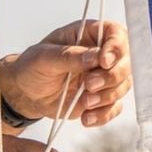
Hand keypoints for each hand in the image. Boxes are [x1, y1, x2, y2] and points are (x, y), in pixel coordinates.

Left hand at [1, 20, 130, 127]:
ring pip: (123, 85)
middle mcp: (101, 55)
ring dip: (107, 97)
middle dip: (112, 76)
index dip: (115, 47)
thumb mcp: (44, 57)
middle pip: (126, 62)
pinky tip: (85, 118)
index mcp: (89, 35)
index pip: (115, 34)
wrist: (26, 92)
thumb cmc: (33, 67)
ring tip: (85, 102)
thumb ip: (69, 56)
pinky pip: (114, 107)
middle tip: (90, 84)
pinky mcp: (101, 98)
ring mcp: (103, 77)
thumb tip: (95, 56)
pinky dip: (103, 115)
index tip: (104, 61)